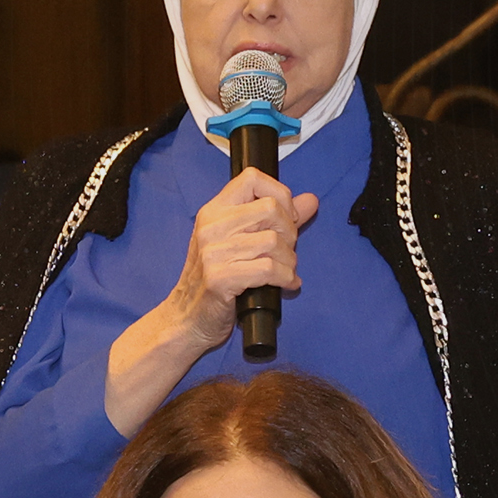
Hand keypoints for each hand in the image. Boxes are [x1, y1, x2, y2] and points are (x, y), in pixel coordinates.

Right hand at [170, 166, 320, 345]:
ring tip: (285, 271)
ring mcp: (213, 252)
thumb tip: (311, 200)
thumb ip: (277, 219)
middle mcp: (211, 226)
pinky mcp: (220, 278)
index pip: (252, 178)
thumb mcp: (241, 242)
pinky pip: (268, 269)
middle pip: (271, 209)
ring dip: (289, 260)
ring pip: (273, 241)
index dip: (280, 194)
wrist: (187, 319)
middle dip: (289, 232)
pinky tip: (286, 284)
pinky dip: (285, 278)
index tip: (286, 217)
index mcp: (214, 211)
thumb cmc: (215, 280)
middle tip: (286, 251)